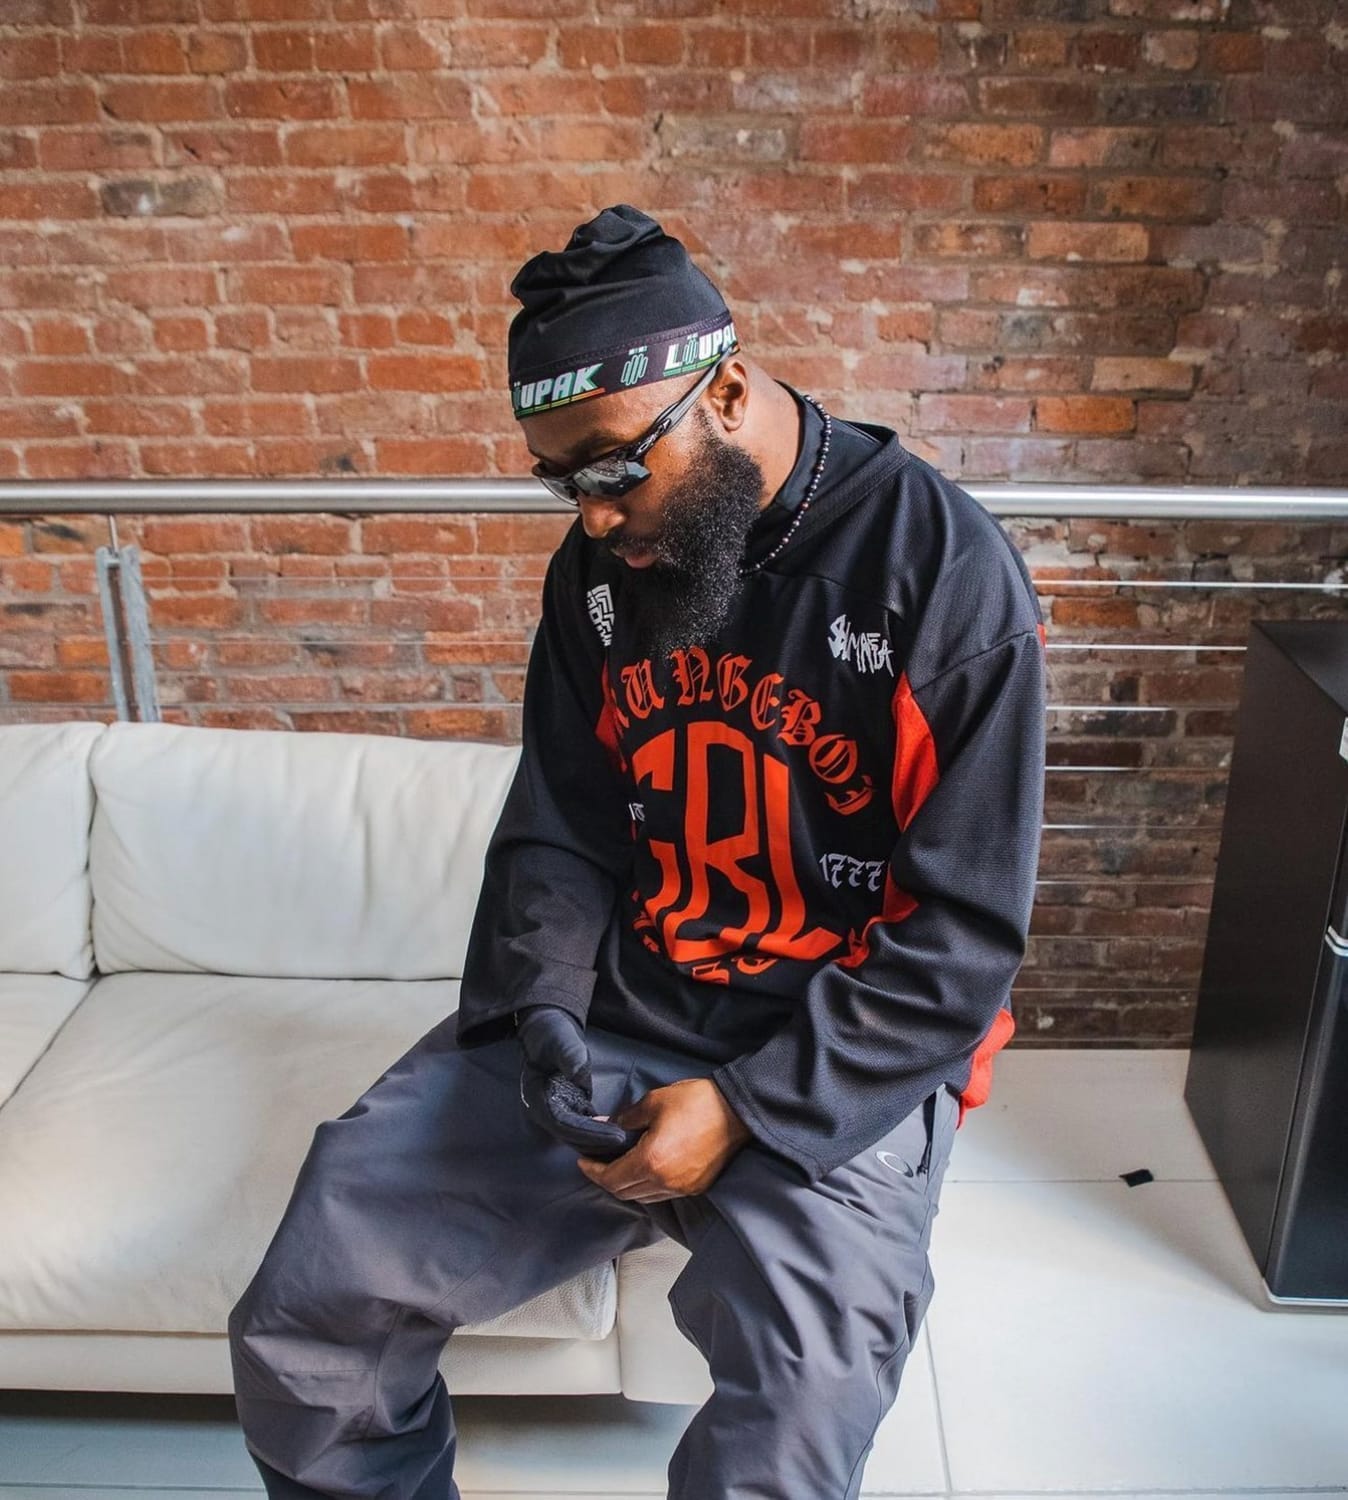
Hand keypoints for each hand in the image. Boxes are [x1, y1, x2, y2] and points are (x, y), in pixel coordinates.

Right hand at [515, 1005, 641, 1158]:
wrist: (549, 1029)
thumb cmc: (553, 1034)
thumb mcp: (561, 1041)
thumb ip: (570, 1056)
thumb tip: (578, 1074)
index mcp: (538, 1097)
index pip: (564, 1124)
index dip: (589, 1133)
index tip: (615, 1134)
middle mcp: (545, 1109)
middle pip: (570, 1136)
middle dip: (597, 1142)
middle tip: (626, 1142)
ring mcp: (556, 1110)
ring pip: (577, 1136)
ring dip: (598, 1141)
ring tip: (626, 1141)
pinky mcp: (569, 1107)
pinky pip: (583, 1127)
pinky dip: (598, 1132)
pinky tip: (618, 1133)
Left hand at [576, 1076, 753, 1201]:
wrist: (738, 1111)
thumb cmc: (697, 1101)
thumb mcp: (655, 1101)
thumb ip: (626, 1118)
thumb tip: (604, 1126)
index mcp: (651, 1161)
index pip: (612, 1179)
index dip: (593, 1171)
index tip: (583, 1161)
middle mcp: (665, 1182)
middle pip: (624, 1193)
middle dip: (606, 1180)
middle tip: (597, 1163)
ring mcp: (682, 1188)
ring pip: (643, 1197)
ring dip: (627, 1185)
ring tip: (619, 1166)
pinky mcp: (696, 1188)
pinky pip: (663, 1194)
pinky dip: (647, 1186)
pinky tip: (645, 1170)